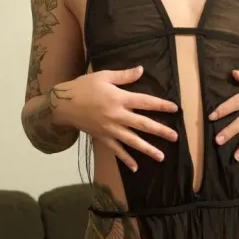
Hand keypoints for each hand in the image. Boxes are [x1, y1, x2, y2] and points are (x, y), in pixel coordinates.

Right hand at [53, 65, 177, 171]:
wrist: (63, 104)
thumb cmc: (84, 87)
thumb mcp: (104, 76)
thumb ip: (124, 76)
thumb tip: (141, 70)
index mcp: (119, 98)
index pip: (145, 102)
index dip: (161, 105)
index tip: (175, 108)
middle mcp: (117, 116)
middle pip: (143, 124)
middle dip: (160, 131)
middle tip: (175, 137)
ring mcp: (110, 129)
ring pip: (132, 141)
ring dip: (147, 149)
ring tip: (161, 157)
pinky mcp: (103, 137)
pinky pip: (116, 150)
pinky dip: (126, 159)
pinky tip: (135, 168)